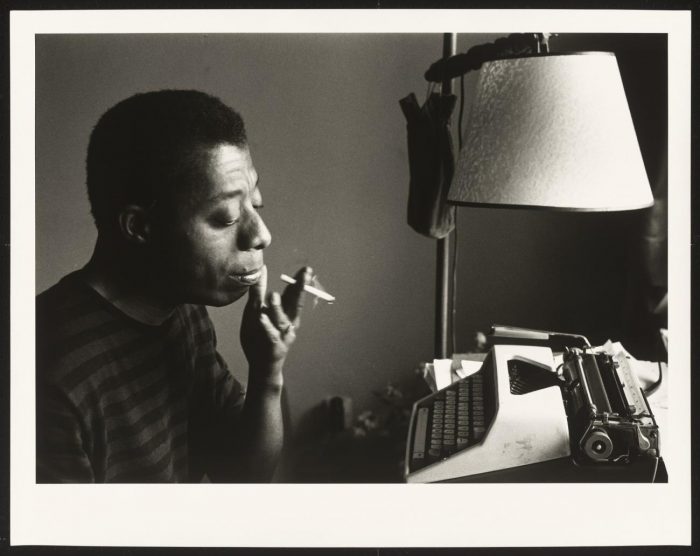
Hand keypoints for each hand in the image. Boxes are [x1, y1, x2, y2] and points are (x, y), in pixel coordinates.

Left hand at [240, 265, 311, 382]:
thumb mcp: (256, 311)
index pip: (293, 294)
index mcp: (285, 314)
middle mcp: (288, 323)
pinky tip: (262, 318)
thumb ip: (259, 292)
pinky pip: (270, 335)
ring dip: (277, 307)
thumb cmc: (259, 337)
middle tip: (305, 275)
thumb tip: (262, 270)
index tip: (307, 270)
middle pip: (295, 304)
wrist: (260, 366)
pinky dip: (267, 327)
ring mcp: (282, 335)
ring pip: (281, 319)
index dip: (300, 282)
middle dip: (300, 289)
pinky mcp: (274, 347)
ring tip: (272, 295)